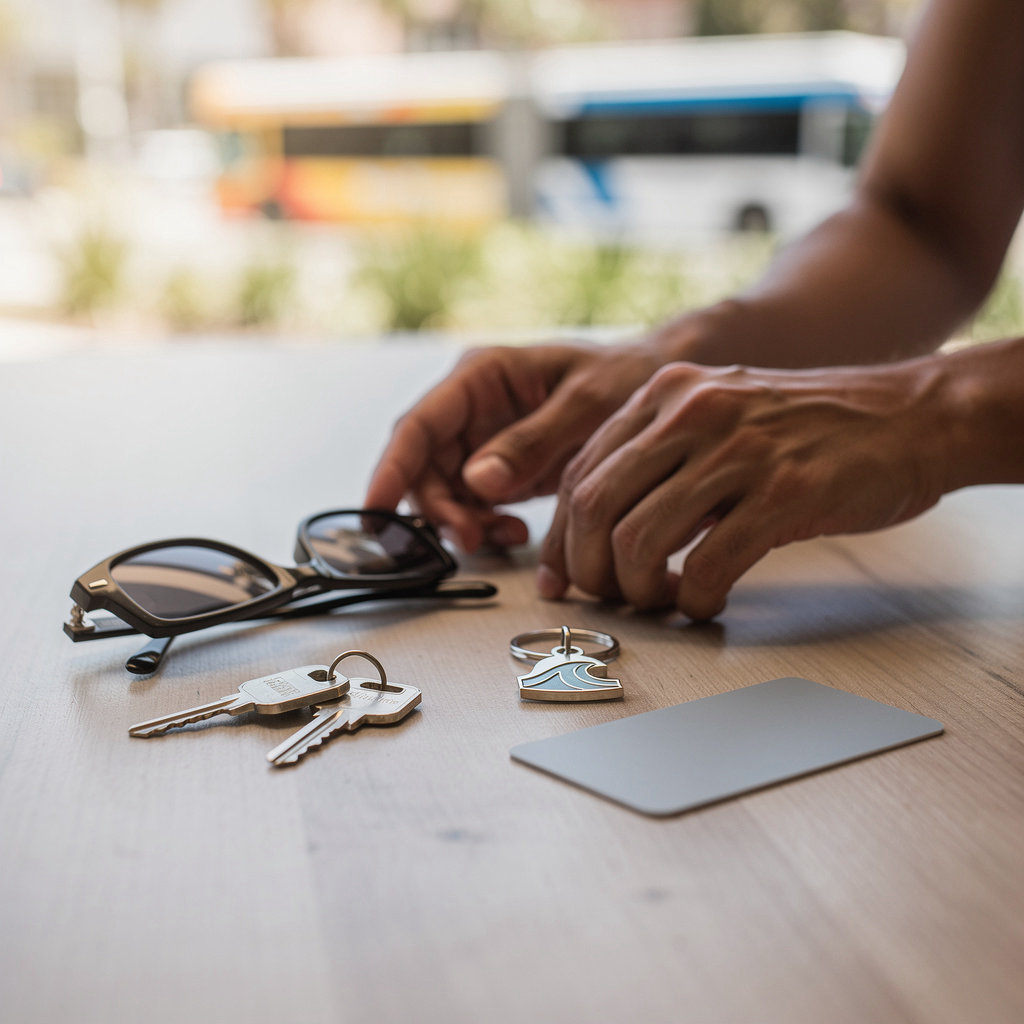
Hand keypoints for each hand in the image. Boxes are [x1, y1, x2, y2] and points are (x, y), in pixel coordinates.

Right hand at [364, 340, 664, 550]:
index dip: (392, 470)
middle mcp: (472, 408)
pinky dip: (484, 525)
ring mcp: (482, 439)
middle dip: (438, 509)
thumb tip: (478, 482)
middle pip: (424, 466)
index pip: (419, 425)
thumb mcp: (587, 404)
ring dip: (462, 521)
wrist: (655, 384)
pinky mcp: (499, 467)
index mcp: (481, 376)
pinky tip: (514, 532)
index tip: (376, 510)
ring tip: (505, 535)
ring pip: (444, 491)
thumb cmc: (625, 376)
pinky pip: (472, 504)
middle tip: (469, 540)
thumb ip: (534, 441)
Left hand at [538, 358, 952, 618]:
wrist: (912, 415)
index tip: (560, 578)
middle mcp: (692, 411)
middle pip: (592, 506)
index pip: (577, 472)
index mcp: (667, 393)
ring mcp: (739, 449)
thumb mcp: (720, 418)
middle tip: (608, 597)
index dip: (559, 538)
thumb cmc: (811, 429)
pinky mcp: (786, 491)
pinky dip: (696, 599)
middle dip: (588, 569)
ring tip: (662, 601)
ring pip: (638, 539)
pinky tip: (707, 602)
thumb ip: (660, 462)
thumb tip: (598, 534)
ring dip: (638, 590)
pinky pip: (709, 564)